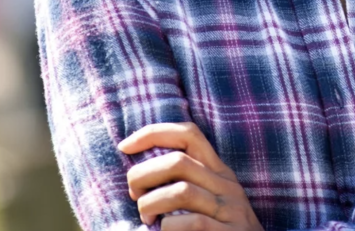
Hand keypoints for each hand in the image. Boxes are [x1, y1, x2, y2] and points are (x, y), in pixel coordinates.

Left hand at [118, 122, 263, 230]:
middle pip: (178, 161)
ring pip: (180, 191)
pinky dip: (168, 227)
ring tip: (147, 218)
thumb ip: (188, 181)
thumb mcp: (210, 199)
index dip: (154, 133)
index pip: (189, 134)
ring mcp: (229, 210)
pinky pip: (190, 223)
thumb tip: (141, 170)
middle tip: (135, 194)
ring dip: (151, 204)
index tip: (125, 146)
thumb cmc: (221, 230)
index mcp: (219, 171)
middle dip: (143, 175)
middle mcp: (226, 185)